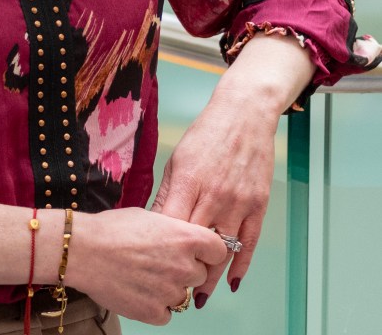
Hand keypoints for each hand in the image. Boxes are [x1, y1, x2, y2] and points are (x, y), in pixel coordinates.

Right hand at [66, 207, 225, 324]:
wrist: (84, 250)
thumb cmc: (112, 229)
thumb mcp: (149, 217)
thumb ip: (173, 231)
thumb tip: (180, 238)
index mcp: (186, 237)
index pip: (219, 250)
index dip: (208, 251)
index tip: (198, 252)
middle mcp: (184, 266)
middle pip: (199, 274)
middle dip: (184, 270)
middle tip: (159, 262)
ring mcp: (171, 292)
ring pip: (182, 295)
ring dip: (168, 288)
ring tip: (143, 275)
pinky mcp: (155, 312)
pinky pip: (166, 313)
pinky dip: (155, 306)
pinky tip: (137, 289)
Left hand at [149, 93, 274, 304]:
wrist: (244, 115)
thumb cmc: (206, 135)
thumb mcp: (177, 159)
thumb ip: (167, 194)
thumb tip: (153, 224)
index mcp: (189, 181)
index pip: (172, 227)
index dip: (162, 249)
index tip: (153, 265)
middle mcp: (215, 195)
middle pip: (197, 244)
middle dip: (185, 269)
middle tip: (174, 291)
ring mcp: (239, 202)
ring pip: (224, 251)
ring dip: (211, 276)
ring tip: (198, 296)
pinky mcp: (258, 205)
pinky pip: (250, 243)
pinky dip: (241, 266)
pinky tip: (231, 282)